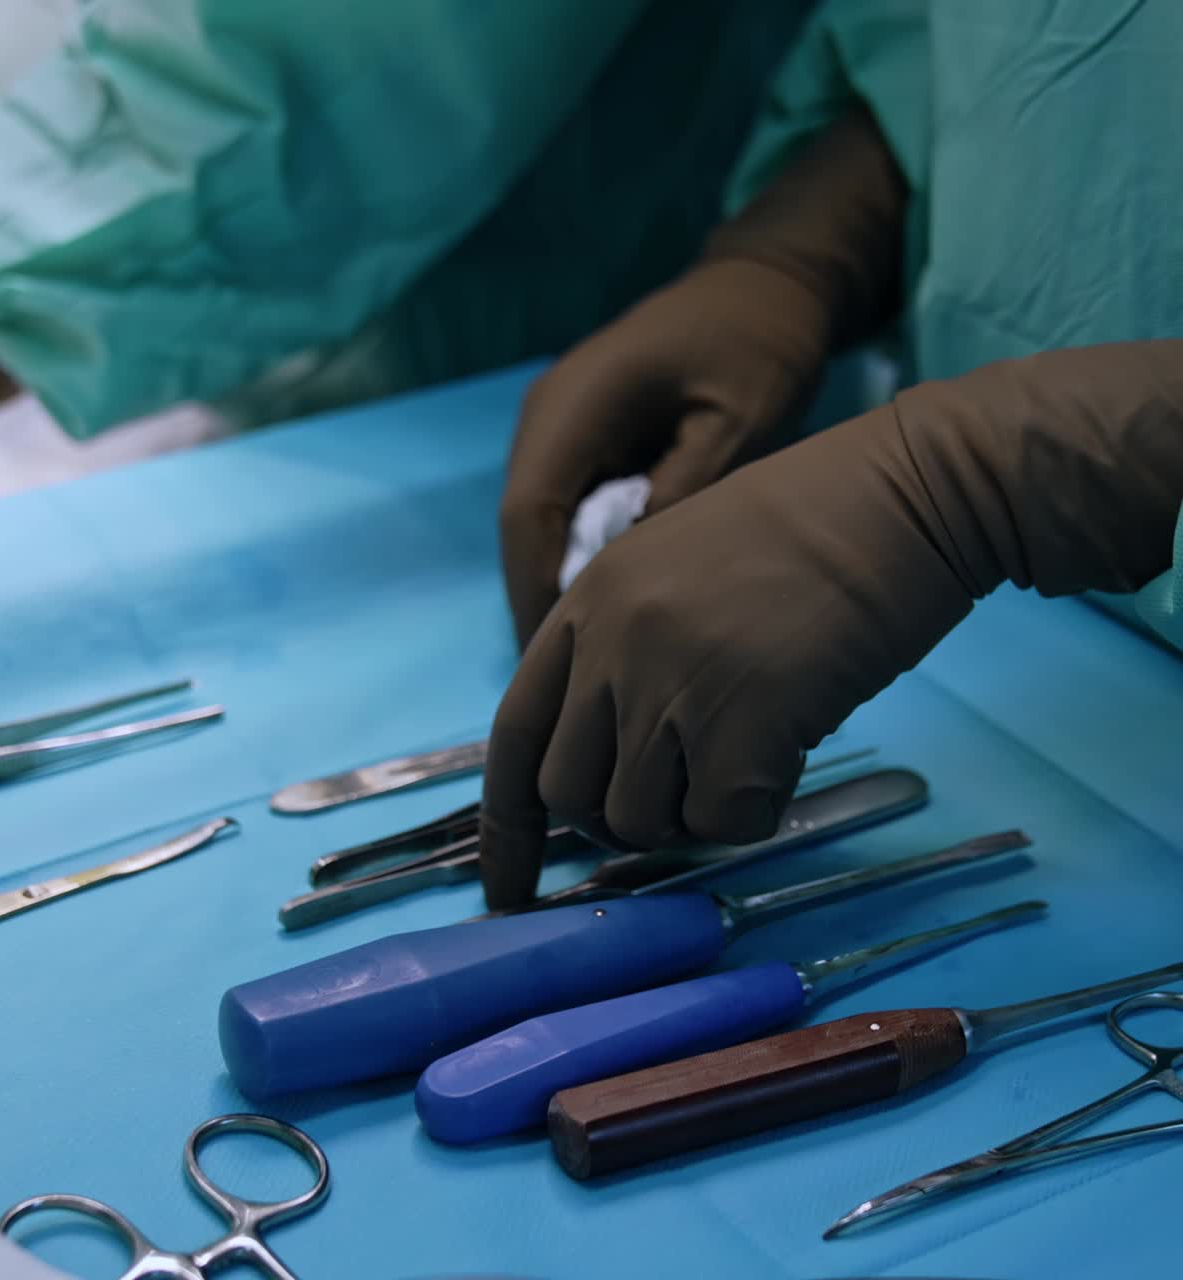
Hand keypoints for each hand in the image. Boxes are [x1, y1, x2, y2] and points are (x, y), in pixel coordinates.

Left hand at [479, 342, 1182, 906]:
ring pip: (639, 820)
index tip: (510, 887)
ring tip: (746, 756)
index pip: (514, 734)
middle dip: (616, 819)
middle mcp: (611, 644)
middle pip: (568, 793)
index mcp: (586, 604)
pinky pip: (722, 824)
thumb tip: (617, 762)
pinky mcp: (743, 720)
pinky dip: (753, 813)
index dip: (506, 822)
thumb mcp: (675, 571)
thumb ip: (623, 652)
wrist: (902, 495)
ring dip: (690, 816)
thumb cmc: (805, 532)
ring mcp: (671, 682)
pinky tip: (787, 757)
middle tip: (681, 794)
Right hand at [499, 259, 831, 647]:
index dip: (536, 592)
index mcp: (577, 403)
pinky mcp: (574, 434)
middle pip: (520, 525)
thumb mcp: (737, 425)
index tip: (559, 662)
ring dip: (551, 582)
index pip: (529, 515)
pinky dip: (571, 555)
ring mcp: (554, 422)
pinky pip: (556, 506)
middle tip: (572, 675)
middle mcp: (547, 414)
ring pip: (532, 521)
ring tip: (585, 653)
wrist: (760, 286)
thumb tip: (628, 578)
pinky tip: (600, 601)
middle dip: (538, 600)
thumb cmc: (758, 347)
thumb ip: (681, 495)